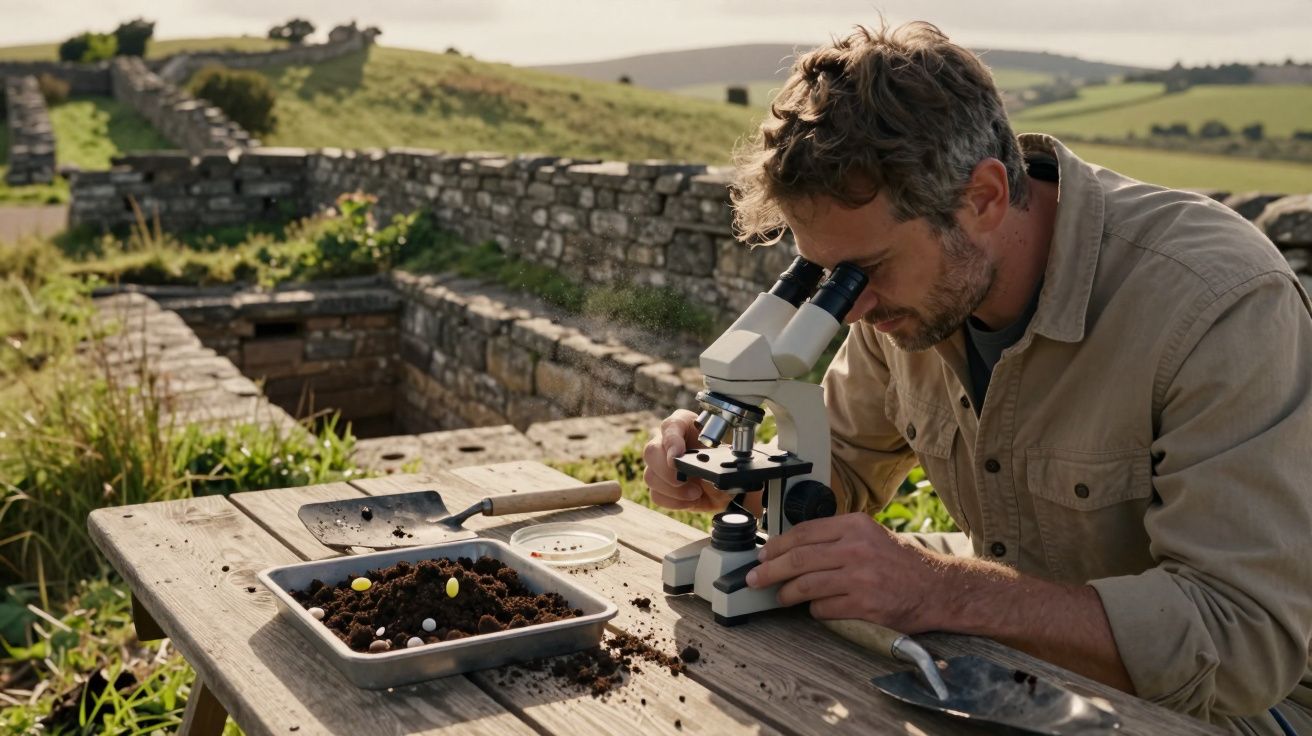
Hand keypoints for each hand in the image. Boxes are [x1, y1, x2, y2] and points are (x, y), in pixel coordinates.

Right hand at [641, 410, 734, 511]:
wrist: (726, 486)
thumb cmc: (726, 462)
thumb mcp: (728, 453)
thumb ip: (718, 454)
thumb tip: (705, 464)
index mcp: (684, 424)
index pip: (670, 426)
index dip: (672, 441)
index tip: (677, 456)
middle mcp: (666, 441)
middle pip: (651, 451)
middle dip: (667, 471)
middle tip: (684, 480)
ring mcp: (659, 464)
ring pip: (650, 476)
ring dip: (674, 490)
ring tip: (696, 492)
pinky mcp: (659, 486)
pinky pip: (656, 495)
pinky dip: (675, 501)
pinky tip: (690, 499)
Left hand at [745, 513, 948, 632]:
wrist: (938, 588)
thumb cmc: (901, 563)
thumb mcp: (870, 535)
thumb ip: (836, 538)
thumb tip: (792, 548)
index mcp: (855, 525)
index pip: (803, 532)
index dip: (777, 546)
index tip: (763, 556)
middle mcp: (856, 548)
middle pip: (797, 559)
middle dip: (769, 571)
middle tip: (754, 579)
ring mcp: (860, 577)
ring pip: (805, 585)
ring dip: (786, 594)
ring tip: (780, 597)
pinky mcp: (864, 604)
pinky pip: (824, 608)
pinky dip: (814, 610)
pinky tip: (815, 609)